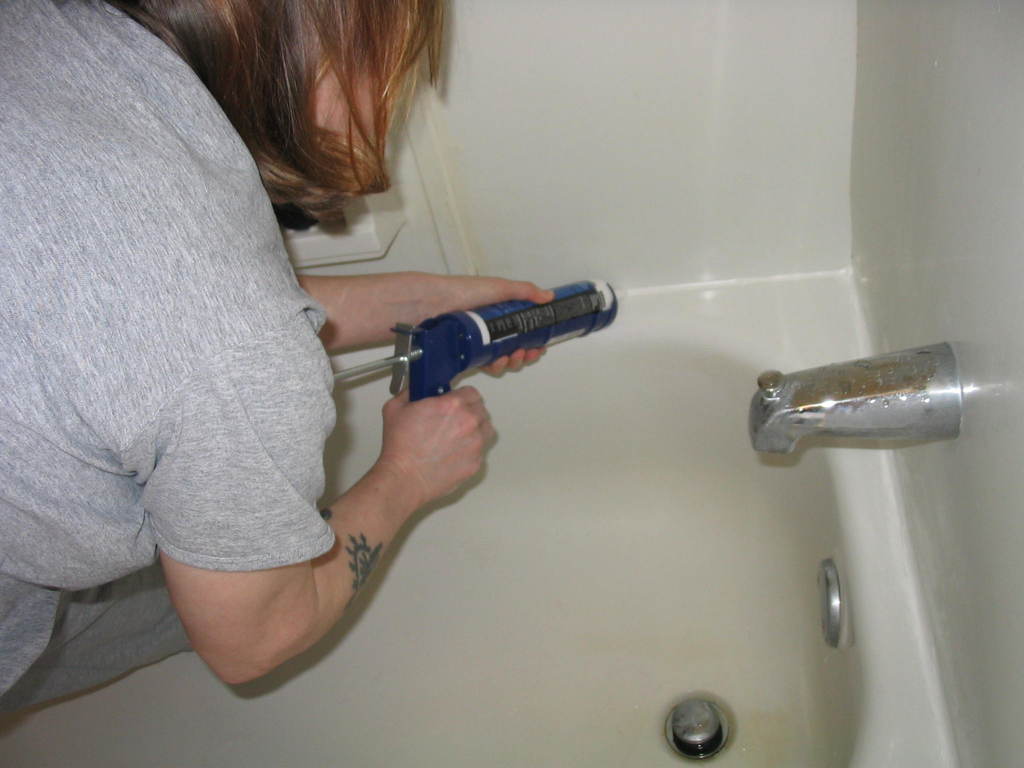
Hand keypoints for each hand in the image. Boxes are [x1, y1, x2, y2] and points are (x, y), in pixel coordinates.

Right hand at [376, 386, 495, 508]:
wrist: (403, 478)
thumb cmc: (400, 447)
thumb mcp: (395, 408)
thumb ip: (410, 392)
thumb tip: (417, 389)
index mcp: (453, 405)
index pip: (472, 392)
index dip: (462, 396)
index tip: (456, 402)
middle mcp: (469, 422)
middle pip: (481, 410)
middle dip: (469, 412)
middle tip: (453, 420)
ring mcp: (476, 444)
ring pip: (486, 429)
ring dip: (476, 429)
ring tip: (458, 436)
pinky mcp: (476, 463)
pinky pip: (481, 451)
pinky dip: (471, 450)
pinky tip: (455, 452)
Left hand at [409, 275, 550, 376]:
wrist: (431, 304)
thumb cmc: (464, 292)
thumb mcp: (498, 287)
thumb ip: (524, 291)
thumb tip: (550, 297)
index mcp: (496, 315)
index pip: (519, 332)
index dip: (532, 341)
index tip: (540, 347)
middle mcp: (487, 331)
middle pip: (512, 349)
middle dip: (524, 355)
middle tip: (528, 353)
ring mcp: (475, 344)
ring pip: (499, 360)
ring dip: (512, 362)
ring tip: (513, 356)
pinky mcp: (464, 356)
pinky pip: (483, 366)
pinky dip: (495, 367)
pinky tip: (498, 363)